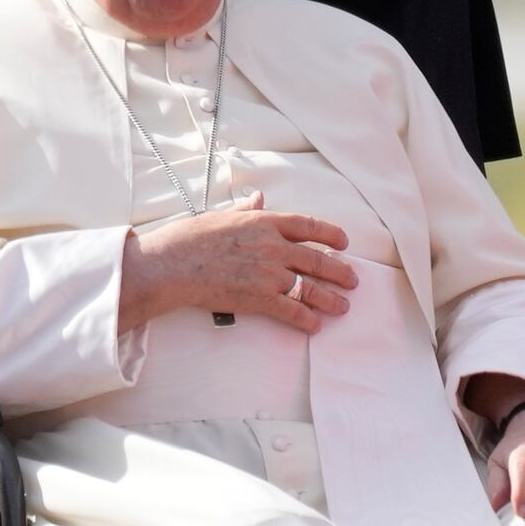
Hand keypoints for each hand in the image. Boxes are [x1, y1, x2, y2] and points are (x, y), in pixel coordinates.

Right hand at [116, 193, 356, 333]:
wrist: (172, 265)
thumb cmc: (190, 239)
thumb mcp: (222, 216)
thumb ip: (245, 210)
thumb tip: (258, 199)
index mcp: (265, 222)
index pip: (309, 226)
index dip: (331, 235)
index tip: (343, 242)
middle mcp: (274, 247)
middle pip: (317, 259)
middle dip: (339, 271)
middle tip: (352, 280)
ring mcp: (269, 273)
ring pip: (311, 287)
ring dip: (330, 299)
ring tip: (343, 307)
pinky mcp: (260, 298)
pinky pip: (292, 310)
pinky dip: (307, 319)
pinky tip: (316, 325)